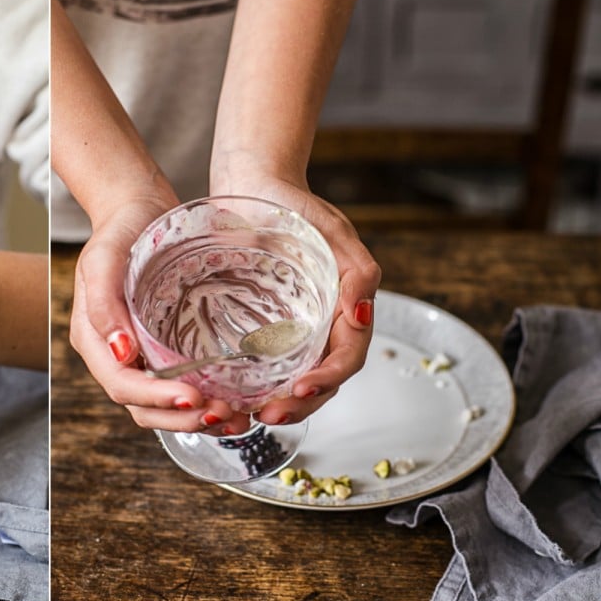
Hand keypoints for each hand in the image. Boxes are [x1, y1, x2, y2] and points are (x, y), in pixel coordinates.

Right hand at [69, 196, 254, 436]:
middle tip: (224, 414)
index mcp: (95, 341)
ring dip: (199, 419)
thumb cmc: (118, 231)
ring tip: (237, 417)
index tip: (192, 397)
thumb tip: (122, 352)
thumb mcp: (103, 259)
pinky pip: (182, 386)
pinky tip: (236, 400)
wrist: (138, 210)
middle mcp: (117, 356)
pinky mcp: (165, 349)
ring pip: (165, 407)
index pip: (122, 385)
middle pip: (144, 408)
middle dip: (183, 418)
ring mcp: (142, 355)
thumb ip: (104, 304)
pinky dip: (207, 400)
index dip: (156, 399)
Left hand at [215, 175, 380, 424]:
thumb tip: (362, 316)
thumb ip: (358, 273)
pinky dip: (256, 387)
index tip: (301, 387)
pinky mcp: (259, 327)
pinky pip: (263, 366)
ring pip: (293, 380)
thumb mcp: (333, 232)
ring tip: (254, 416)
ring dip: (280, 404)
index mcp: (344, 309)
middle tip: (270, 414)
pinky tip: (237, 398)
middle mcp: (320, 326)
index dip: (327, 378)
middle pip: (321, 380)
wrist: (252, 185)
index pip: (345, 358)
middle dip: (300, 404)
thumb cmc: (295, 204)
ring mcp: (290, 329)